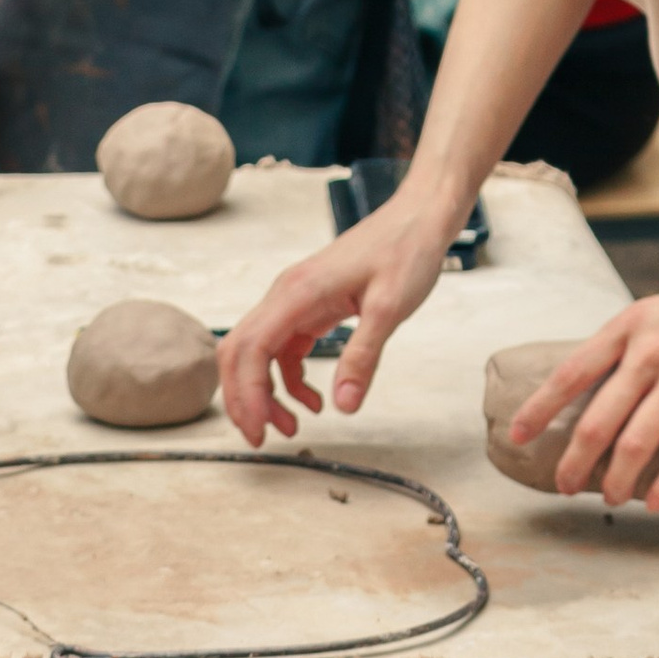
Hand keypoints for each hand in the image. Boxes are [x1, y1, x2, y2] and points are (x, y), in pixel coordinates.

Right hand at [217, 176, 465, 442]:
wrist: (418, 218)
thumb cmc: (405, 251)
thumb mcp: (390, 308)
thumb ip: (363, 356)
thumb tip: (343, 405)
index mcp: (297, 293)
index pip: (250, 349)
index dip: (247, 395)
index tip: (259, 432)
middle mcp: (286, 295)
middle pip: (240, 351)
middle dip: (243, 398)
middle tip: (262, 439)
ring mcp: (295, 300)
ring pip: (258, 352)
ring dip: (265, 393)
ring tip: (292, 426)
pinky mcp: (310, 307)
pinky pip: (284, 348)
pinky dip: (289, 379)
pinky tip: (316, 399)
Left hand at [502, 227, 658, 509]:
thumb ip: (643, 326)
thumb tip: (628, 343)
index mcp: (629, 326)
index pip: (572, 372)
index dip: (541, 407)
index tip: (520, 433)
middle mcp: (649, 353)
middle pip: (598, 419)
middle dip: (575, 461)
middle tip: (565, 484)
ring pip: (636, 442)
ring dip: (617, 478)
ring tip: (609, 497)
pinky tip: (656, 501)